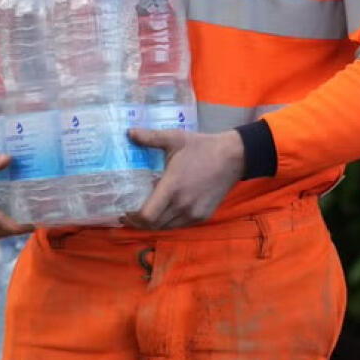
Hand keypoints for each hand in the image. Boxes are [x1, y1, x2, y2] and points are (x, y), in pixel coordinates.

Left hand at [123, 129, 244, 229]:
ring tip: (147, 214)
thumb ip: (150, 137)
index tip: (126, 212)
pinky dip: (169, 222)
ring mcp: (194, 213)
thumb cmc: (202, 147)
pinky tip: (165, 211)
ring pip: (167, 227)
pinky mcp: (203, 215)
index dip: (133, 218)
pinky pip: (180, 225)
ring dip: (155, 223)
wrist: (233, 156)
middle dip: (140, 223)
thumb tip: (129, 132)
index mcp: (172, 187)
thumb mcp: (174, 138)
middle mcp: (182, 204)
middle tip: (131, 214)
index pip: (147, 216)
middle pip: (154, 225)